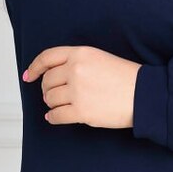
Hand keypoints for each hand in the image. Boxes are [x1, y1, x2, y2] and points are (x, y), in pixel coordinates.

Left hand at [22, 45, 141, 128]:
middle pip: (47, 81)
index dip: (35, 68)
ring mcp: (77, 91)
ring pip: (50, 99)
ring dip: (52, 103)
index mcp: (80, 53)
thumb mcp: (99, 58)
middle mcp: (76, 70)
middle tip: (55, 95)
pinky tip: (55, 117)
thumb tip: (51, 76)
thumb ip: (76, 62)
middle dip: (48, 89)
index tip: (29, 76)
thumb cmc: (126, 77)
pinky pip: (56, 116)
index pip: (47, 58)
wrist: (144, 94)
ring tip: (61, 105)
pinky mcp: (81, 111)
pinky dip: (53, 118)